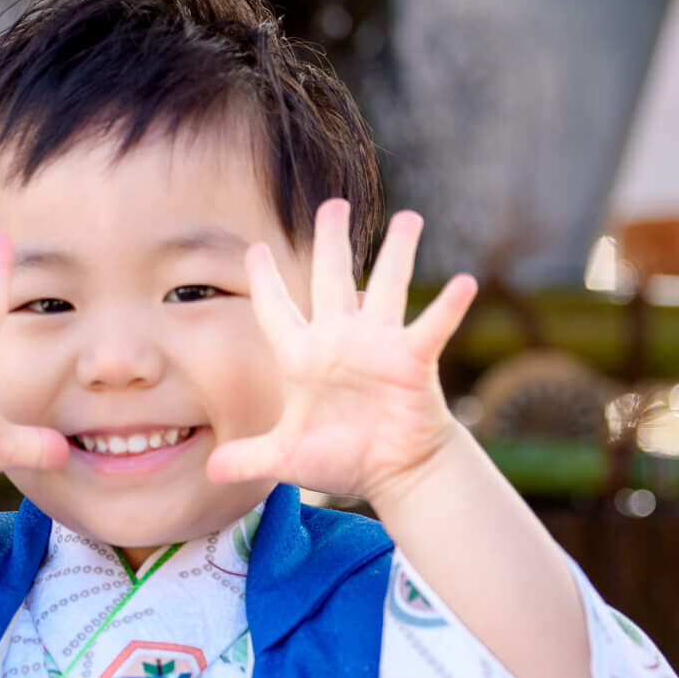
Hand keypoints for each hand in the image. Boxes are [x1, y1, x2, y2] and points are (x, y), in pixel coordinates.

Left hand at [205, 201, 475, 505]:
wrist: (391, 472)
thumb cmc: (339, 457)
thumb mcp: (286, 457)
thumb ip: (249, 458)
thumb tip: (213, 472)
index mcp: (302, 357)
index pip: (276, 310)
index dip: (265, 281)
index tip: (255, 249)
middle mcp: (339, 341)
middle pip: (331, 279)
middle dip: (331, 241)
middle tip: (333, 204)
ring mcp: (378, 346)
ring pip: (385, 287)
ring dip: (397, 253)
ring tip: (409, 217)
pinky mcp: (412, 361)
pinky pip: (431, 328)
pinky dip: (447, 307)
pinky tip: (464, 282)